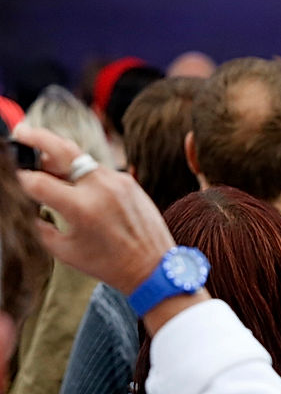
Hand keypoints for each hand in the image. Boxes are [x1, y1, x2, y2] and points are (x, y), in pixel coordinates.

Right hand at [14, 124, 176, 296]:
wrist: (152, 264)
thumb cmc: (107, 263)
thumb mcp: (64, 250)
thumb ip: (41, 226)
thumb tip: (28, 206)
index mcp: (81, 207)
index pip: (39, 182)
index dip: (19, 179)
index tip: (11, 177)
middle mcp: (101, 187)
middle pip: (64, 150)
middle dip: (38, 137)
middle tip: (20, 131)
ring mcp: (117, 180)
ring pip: (82, 158)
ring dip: (60, 156)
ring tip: (41, 160)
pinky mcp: (128, 180)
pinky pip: (98, 169)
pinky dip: (81, 171)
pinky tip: (70, 178)